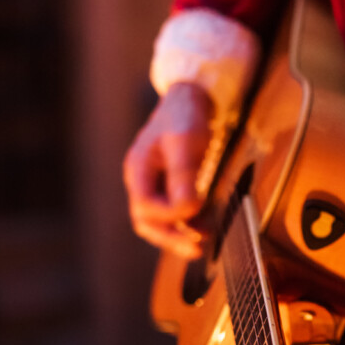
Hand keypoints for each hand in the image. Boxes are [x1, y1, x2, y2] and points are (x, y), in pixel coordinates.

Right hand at [123, 82, 212, 257]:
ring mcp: (155, 183)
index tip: (196, 206)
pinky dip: (188, 223)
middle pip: (146, 221)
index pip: (145, 207)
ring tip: (203, 243)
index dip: (169, 214)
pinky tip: (206, 226)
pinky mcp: (170, 184)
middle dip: (170, 237)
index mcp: (138, 169)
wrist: (192, 95)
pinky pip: (173, 212)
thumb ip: (183, 175)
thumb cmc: (186, 115)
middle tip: (196, 249)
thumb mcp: (185, 141)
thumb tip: (187, 210)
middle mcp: (142, 180)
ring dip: (179, 234)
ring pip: (159, 221)